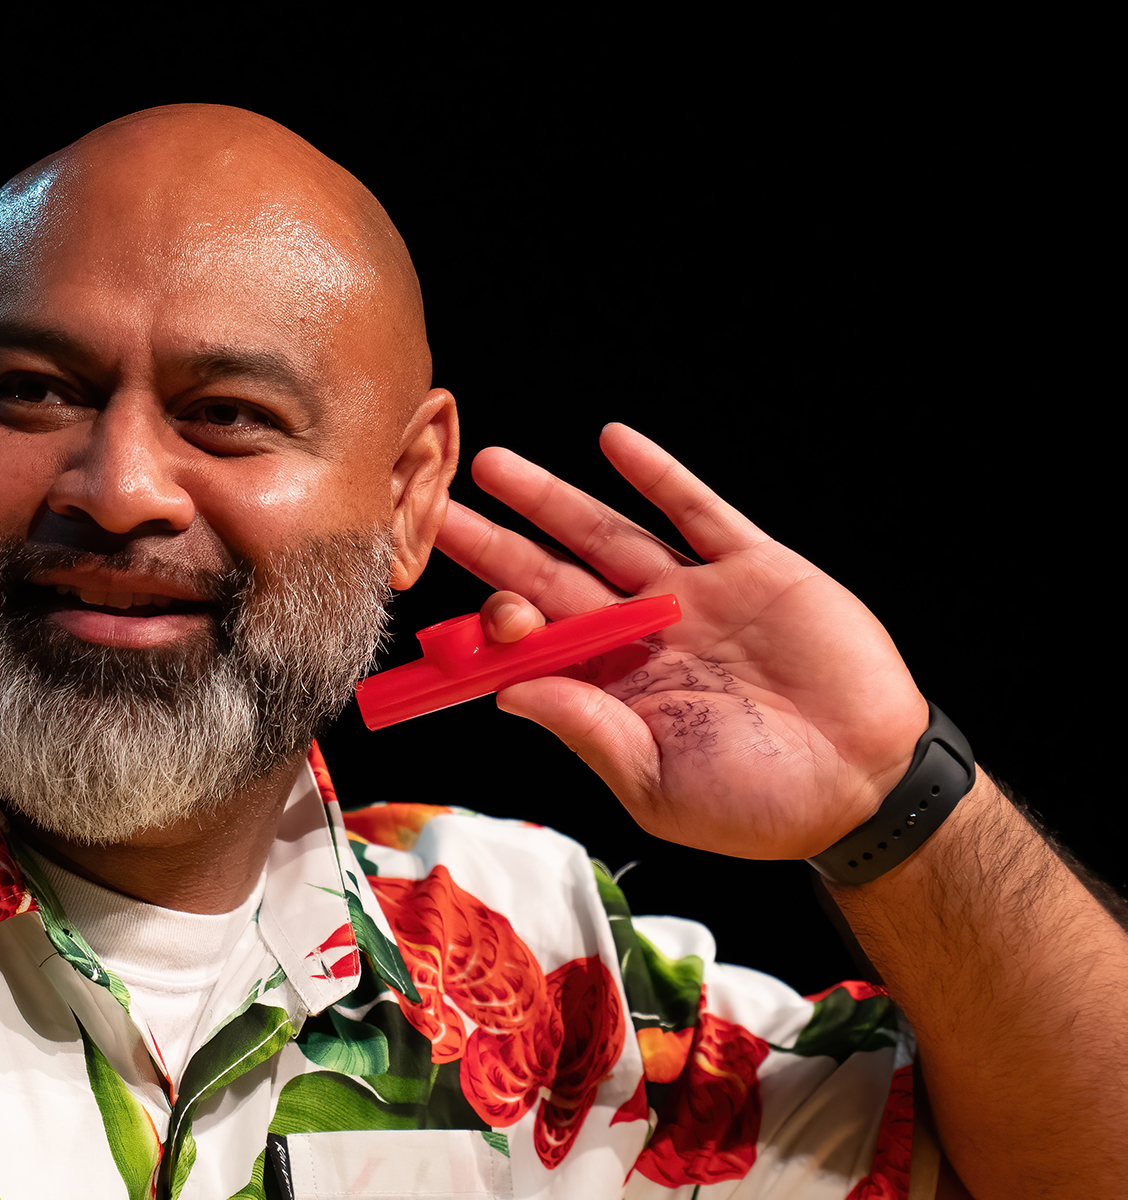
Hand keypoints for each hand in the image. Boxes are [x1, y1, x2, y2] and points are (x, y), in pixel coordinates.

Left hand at [435, 424, 927, 859]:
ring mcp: (694, 596)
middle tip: (435, 508)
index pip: (533, 643)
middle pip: (550, 576)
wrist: (865, 786)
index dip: (492, 623)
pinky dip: (656, 476)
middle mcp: (640, 635)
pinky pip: (697, 512)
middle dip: (494, 544)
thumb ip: (587, 730)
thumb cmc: (759, 805)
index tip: (457, 609)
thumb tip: (508, 691)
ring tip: (496, 466)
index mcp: (610, 689)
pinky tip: (613, 443)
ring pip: (607, 534)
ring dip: (551, 499)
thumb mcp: (656, 785)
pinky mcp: (753, 568)